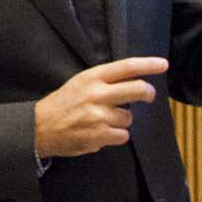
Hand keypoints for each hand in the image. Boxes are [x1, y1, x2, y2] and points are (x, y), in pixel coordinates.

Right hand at [33, 56, 167, 157]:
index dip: (148, 65)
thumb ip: (105, 81)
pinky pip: (122, 135)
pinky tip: (100, 133)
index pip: (126, 67)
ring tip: (103, 121)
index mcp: (92, 78)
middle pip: (138, 89)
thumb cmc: (63, 104)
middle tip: (149, 95)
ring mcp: (98, 116)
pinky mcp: (99, 135)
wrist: (38, 127)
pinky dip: (115, 136)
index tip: (163, 64)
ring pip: (129, 117)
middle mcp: (97, 94)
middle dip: (148, 93)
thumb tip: (134, 80)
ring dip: (122, 121)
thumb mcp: (80, 83)